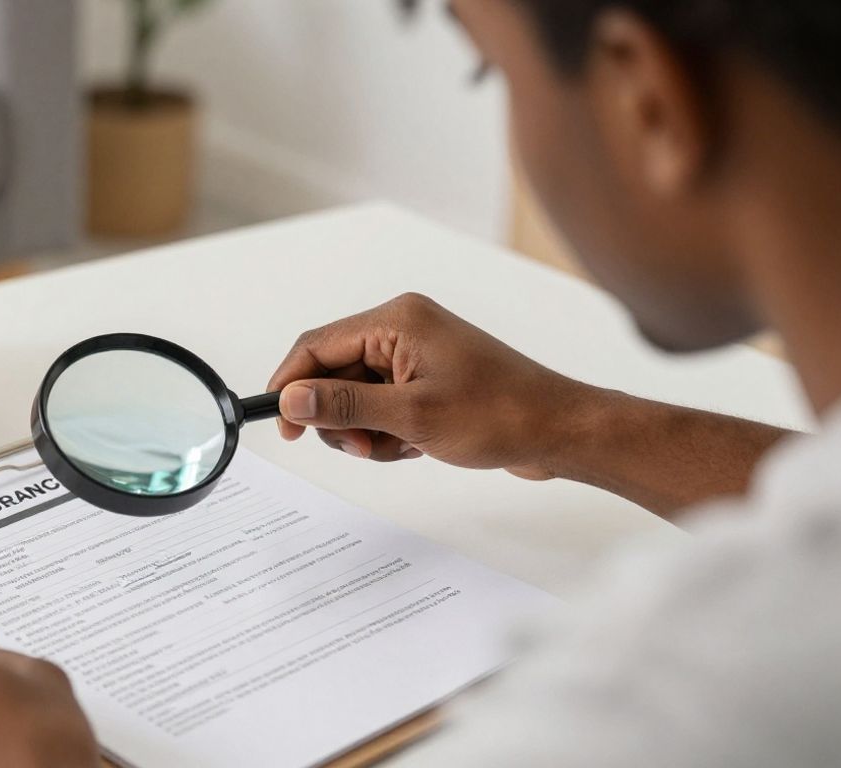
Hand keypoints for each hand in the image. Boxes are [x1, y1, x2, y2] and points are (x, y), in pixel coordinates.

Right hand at [267, 293, 596, 477]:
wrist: (557, 431)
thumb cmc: (500, 415)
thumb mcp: (411, 417)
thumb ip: (345, 405)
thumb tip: (292, 398)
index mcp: (396, 321)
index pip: (317, 345)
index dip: (292, 386)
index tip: (283, 426)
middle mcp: (402, 329)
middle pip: (333, 374)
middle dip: (339, 418)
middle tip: (364, 447)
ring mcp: (415, 355)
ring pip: (355, 397)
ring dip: (366, 431)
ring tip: (400, 447)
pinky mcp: (426, 379)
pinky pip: (381, 406)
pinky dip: (388, 433)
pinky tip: (417, 445)